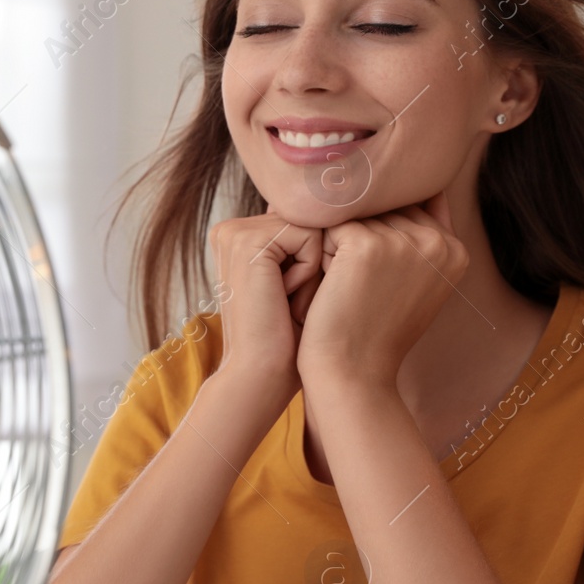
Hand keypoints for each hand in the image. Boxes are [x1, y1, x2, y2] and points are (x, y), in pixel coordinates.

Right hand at [207, 209, 322, 413]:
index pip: (305, 221)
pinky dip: (310, 271)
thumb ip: (309, 240)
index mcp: (240, 235)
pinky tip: (284, 298)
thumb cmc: (288, 339)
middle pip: (310, 220)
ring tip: (288, 301)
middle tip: (290, 303)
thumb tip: (350, 207)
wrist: (261, 376)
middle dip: (317, 261)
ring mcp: (235, 232)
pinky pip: (310, 237)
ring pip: (314, 227)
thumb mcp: (301, 280)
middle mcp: (232, 228)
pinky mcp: (247, 241)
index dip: (317, 259)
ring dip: (316, 267)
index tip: (292, 299)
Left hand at [295, 191, 467, 392]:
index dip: (381, 238)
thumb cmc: (374, 332)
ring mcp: (404, 241)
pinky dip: (323, 254)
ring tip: (348, 291)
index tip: (374, 279)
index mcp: (455, 248)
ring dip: (340, 247)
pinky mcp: (367, 245)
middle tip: (358, 289)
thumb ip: (417, 237)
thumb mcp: (412, 283)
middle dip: (361, 240)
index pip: (409, 208)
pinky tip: (333, 289)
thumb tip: (402, 186)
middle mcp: (437, 241)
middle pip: (382, 208)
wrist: (353, 375)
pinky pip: (331, 227)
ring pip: (356, 215)